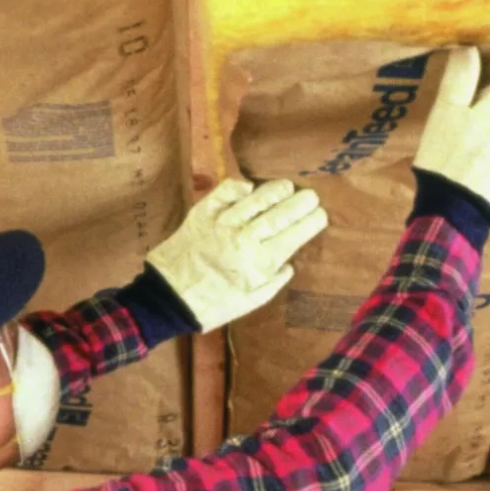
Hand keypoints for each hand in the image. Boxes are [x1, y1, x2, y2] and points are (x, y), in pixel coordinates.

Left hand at [148, 177, 329, 332]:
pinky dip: (239, 188)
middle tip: (311, 196)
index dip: (310, 222)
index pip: (293, 236)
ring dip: (275, 191)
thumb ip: (273, 280)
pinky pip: (225, 193)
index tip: (320, 215)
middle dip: (299, 203)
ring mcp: (221, 223)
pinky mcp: (202, 213)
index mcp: (258, 263)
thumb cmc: (214, 304)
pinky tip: (250, 188)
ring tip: (288, 186)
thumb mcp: (251, 301)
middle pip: (279, 215)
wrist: (169, 297)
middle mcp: (243, 239)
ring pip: (255, 200)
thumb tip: (289, 261)